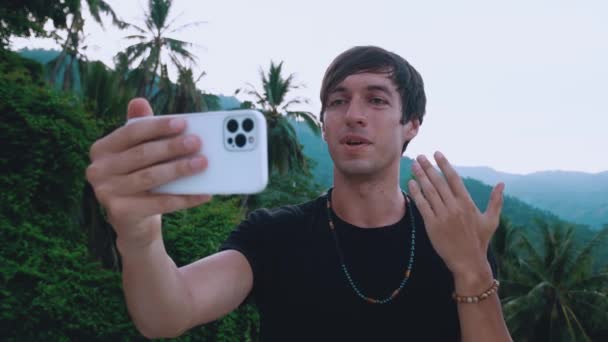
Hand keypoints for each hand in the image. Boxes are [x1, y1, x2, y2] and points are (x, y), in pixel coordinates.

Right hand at [86, 98, 211, 248]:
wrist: (132, 220)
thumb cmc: (138, 177)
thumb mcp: (138, 151)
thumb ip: (140, 127)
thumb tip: (139, 101)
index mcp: (102, 148)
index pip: (131, 132)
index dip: (158, 126)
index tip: (183, 123)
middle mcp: (98, 169)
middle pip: (142, 154)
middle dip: (172, 147)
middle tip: (197, 142)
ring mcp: (106, 192)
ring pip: (151, 177)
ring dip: (180, 170)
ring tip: (203, 164)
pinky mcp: (120, 212)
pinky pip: (159, 203)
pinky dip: (184, 198)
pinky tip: (203, 193)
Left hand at [407, 151, 503, 284]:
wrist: (468, 262)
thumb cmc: (479, 241)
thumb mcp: (491, 220)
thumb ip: (496, 201)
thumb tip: (502, 184)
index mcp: (468, 203)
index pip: (454, 178)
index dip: (444, 164)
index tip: (437, 153)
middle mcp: (455, 207)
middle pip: (439, 182)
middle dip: (428, 167)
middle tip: (420, 156)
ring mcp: (443, 216)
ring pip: (429, 191)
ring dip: (420, 176)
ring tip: (413, 165)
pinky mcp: (432, 225)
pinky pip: (422, 205)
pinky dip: (416, 193)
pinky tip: (411, 183)